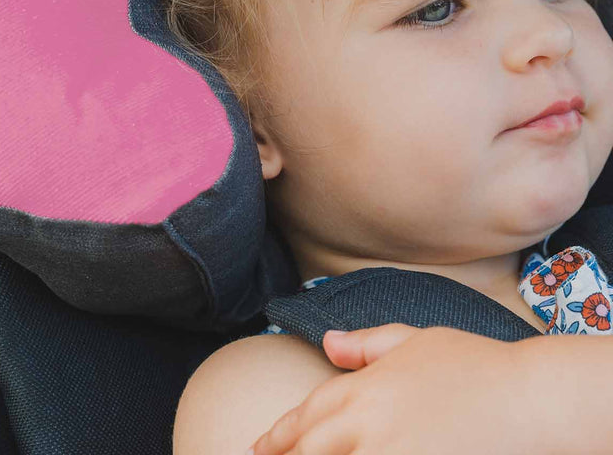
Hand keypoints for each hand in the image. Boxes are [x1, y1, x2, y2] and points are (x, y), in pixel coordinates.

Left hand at [247, 324, 548, 454]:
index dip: (277, 436)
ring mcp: (389, 454)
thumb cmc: (473, 364)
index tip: (257, 447)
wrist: (528, 398)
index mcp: (362, 387)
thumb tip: (328, 343)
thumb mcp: (414, 340)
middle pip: (310, 450)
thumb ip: (365, 345)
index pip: (306, 417)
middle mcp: (367, 423)